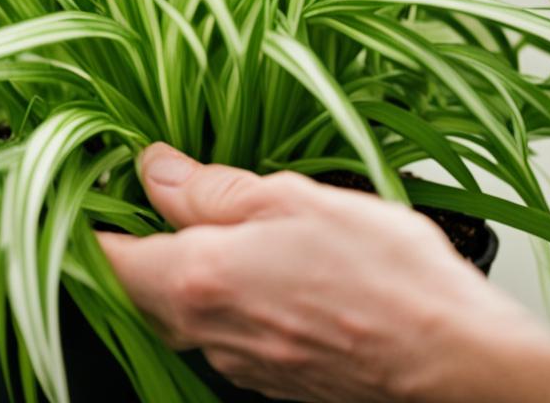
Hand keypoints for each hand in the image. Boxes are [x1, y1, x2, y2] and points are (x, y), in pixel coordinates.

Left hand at [98, 144, 549, 401]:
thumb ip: (213, 189)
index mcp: (197, 278)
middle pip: (140, 286)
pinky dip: (236, 297)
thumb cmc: (387, 277)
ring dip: (196, 267)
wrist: (454, 359)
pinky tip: (280, 269)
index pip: (104, 255)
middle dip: (149, 238)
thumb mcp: (296, 200)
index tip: (104, 184)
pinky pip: (229, 331)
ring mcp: (238, 362)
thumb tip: (157, 170)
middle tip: (178, 190)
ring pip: (186, 309)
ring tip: (243, 225)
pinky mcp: (271, 380)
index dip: (95, 215)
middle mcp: (206, 331)